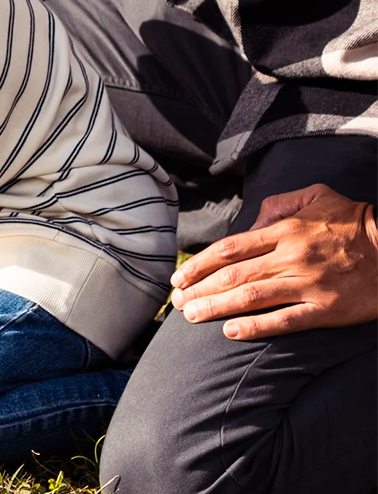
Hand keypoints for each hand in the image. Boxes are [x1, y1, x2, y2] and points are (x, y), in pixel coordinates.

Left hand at [169, 184, 377, 339]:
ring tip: (191, 317)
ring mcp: (308, 284)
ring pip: (252, 297)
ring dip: (217, 307)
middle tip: (176, 302)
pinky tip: (231, 332)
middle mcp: (290, 257)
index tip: (180, 276)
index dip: (200, 264)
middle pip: (233, 274)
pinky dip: (256, 327)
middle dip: (200, 289)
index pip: (230, 249)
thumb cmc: (352, 220)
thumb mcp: (314, 196)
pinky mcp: (327, 309)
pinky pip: (285, 321)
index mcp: (284, 231)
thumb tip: (251, 222)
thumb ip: (277, 205)